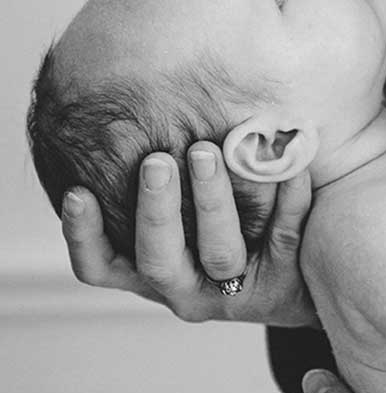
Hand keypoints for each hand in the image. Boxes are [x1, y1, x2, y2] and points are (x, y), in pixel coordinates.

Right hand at [60, 144, 315, 324]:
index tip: (76, 191)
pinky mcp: (282, 285)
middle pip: (159, 259)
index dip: (83, 235)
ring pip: (220, 253)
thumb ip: (160, 173)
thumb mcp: (184, 207)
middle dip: (155, 208)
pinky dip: (284, 197)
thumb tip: (124, 101)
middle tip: (156, 160)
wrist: (303, 274)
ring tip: (207, 150)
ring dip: (212, 200)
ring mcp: (234, 291)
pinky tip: (286, 162)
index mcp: (150, 270)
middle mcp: (184, 288)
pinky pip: (283, 236)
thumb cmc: (226, 221)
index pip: (100, 266)